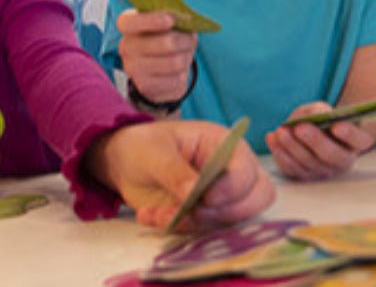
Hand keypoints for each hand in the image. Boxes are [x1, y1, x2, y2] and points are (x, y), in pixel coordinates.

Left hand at [87, 120, 273, 231]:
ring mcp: (219, 196)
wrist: (120, 163)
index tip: (207, 198)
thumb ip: (176, 173)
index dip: (233, 187)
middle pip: (255, 199)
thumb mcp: (153, 152)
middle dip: (224, 211)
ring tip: (159, 212)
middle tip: (191, 210)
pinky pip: (203, 231)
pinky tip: (150, 214)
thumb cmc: (141, 145)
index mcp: (222, 144)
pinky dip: (177, 227)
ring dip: (194, 222)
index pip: (247, 170)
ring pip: (231, 220)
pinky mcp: (204, 216)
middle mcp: (229, 171)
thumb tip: (196, 195)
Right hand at [116, 9, 196, 103]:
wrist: (161, 72)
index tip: (171, 20)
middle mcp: (126, 46)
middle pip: (164, 43)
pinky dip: (183, 74)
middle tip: (190, 40)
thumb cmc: (165, 39)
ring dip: (186, 57)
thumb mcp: (169, 25)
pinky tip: (178, 71)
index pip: (130, 22)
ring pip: (173, 62)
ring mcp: (132, 67)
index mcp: (128, 25)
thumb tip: (186, 21)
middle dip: (185, 41)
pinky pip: (174, 79)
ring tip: (186, 55)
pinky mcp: (144, 85)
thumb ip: (175, 20)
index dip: (150, 20)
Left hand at [266, 101, 375, 179]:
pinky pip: (291, 168)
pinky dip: (279, 153)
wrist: (304, 133)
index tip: (336, 126)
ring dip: (292, 146)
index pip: (359, 140)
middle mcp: (342, 161)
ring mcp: (323, 171)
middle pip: (331, 155)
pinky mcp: (303, 175)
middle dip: (315, 141)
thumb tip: (319, 116)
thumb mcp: (320, 109)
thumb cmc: (317, 119)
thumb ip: (320, 111)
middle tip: (300, 128)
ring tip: (281, 131)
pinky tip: (271, 137)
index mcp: (356, 142)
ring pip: (308, 162)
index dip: (350, 134)